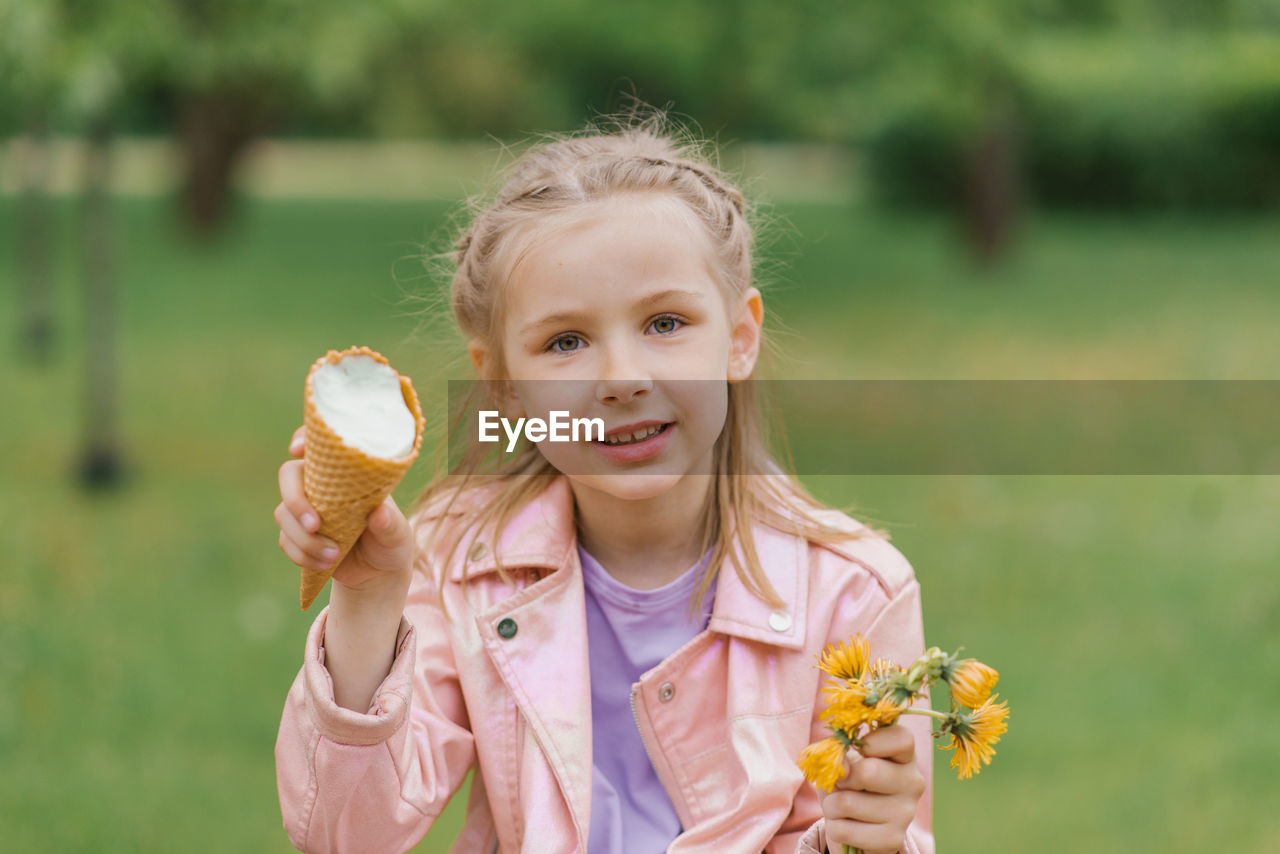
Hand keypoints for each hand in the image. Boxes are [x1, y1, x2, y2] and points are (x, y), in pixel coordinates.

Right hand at [274, 425, 414, 599]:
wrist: (379, 572)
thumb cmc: (392, 541)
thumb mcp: (398, 532)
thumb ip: (390, 522)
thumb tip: (378, 512)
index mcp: (347, 475)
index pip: (319, 445)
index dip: (303, 438)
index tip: (297, 449)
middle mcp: (321, 486)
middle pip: (288, 475)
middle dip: (296, 500)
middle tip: (315, 524)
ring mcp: (305, 509)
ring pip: (283, 513)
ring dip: (304, 538)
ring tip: (334, 555)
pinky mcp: (297, 535)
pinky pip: (286, 541)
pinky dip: (302, 555)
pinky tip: (324, 564)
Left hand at [822, 724, 925, 853]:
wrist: (859, 825)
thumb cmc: (852, 782)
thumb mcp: (845, 761)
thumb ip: (841, 755)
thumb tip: (842, 769)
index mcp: (905, 756)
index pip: (901, 738)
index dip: (872, 741)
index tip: (855, 750)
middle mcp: (913, 782)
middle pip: (868, 772)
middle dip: (842, 778)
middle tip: (842, 783)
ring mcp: (906, 813)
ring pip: (847, 803)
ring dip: (831, 805)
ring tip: (842, 806)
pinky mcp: (893, 839)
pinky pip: (843, 830)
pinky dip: (834, 827)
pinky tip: (848, 825)